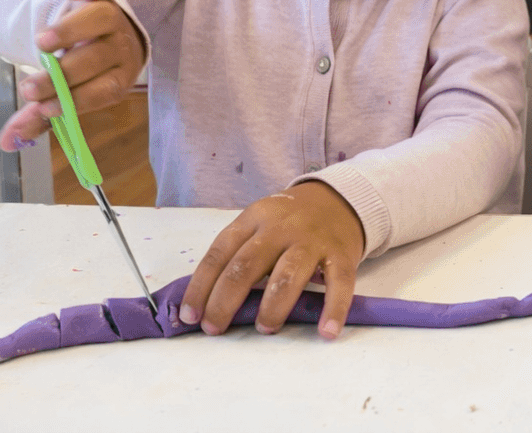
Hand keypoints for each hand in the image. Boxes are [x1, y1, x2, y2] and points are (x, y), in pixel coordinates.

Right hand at [0, 0, 145, 150]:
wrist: (97, 31)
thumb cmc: (81, 71)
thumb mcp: (64, 93)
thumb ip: (39, 115)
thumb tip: (6, 143)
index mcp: (118, 77)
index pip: (105, 90)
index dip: (77, 100)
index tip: (45, 109)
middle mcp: (121, 46)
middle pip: (100, 57)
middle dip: (64, 74)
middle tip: (30, 86)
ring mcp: (115, 16)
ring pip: (103, 18)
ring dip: (72, 30)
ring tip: (41, 43)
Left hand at [178, 182, 365, 339]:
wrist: (339, 199)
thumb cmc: (289, 222)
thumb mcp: (259, 222)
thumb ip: (237, 253)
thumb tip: (205, 301)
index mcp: (254, 219)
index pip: (219, 253)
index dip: (201, 287)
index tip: (190, 316)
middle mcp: (280, 228)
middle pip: (246, 265)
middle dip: (225, 301)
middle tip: (215, 328)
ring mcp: (312, 240)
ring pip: (287, 275)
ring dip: (272, 307)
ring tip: (264, 328)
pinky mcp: (341, 254)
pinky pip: (338, 284)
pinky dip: (333, 309)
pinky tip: (326, 332)